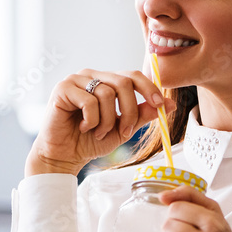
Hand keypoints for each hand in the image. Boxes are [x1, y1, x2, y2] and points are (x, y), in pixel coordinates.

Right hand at [25, 69, 176, 176]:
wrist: (64, 156)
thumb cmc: (90, 141)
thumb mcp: (123, 129)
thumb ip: (142, 114)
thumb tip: (169, 104)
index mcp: (107, 82)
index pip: (133, 75)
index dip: (149, 88)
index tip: (160, 104)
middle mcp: (92, 76)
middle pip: (123, 82)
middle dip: (129, 111)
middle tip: (124, 132)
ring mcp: (76, 80)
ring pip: (106, 93)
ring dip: (107, 121)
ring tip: (97, 132)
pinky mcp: (62, 88)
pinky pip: (88, 101)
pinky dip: (91, 121)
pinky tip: (82, 127)